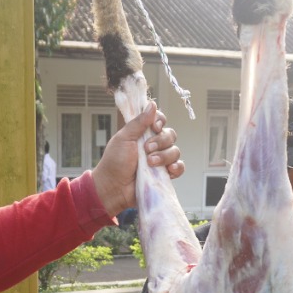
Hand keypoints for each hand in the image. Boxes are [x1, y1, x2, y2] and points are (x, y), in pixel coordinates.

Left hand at [91, 101, 184, 216]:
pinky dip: (177, 167)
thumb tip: (152, 104)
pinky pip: (179, 167)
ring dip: (164, 156)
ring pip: (175, 151)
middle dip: (161, 141)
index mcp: (143, 133)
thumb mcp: (124, 138)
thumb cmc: (114, 162)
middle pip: (170, 135)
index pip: (160, 120)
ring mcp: (160, 160)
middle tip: (146, 149)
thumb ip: (138, 122)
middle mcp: (154, 145)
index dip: (160, 121)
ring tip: (150, 163)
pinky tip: (169, 170)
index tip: (154, 127)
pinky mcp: (164, 174)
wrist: (113, 187)